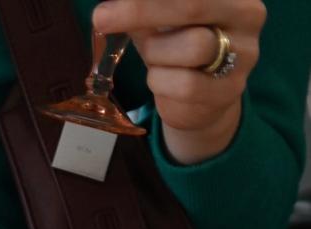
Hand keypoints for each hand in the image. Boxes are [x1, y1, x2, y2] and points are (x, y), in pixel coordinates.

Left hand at [92, 0, 263, 162]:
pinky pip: (185, 85)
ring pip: (190, 48)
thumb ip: (149, 7)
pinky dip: (162, 83)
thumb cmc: (180, 44)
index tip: (110, 1)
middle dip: (142, 10)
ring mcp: (244, 56)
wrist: (205, 97)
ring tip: (156, 59)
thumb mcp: (165, 18)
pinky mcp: (230, 92)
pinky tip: (164, 81)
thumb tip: (111, 3)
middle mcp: (248, 17)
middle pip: (193, 5)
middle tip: (101, 17)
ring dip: (156, 55)